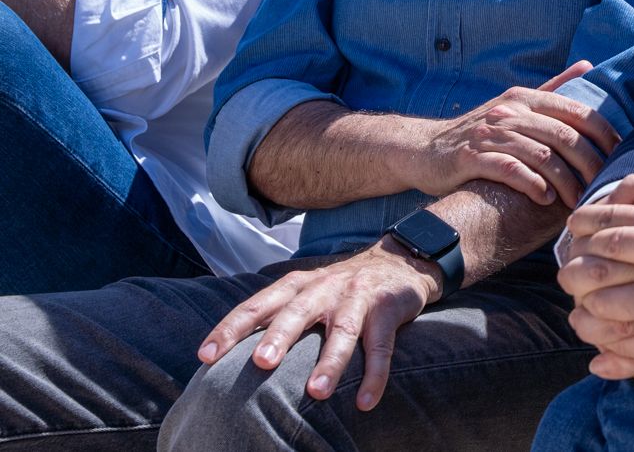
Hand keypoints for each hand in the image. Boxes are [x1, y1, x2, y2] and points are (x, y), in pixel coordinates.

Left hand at [195, 242, 441, 410]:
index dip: (231, 329)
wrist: (399, 260)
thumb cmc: (340, 287)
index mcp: (297, 286)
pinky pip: (381, 347)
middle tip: (261, 363)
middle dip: (279, 337)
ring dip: (330, 362)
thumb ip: (276, 315)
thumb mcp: (306, 292)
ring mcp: (357, 298)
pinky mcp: (387, 309)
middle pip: (297, 312)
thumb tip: (229, 357)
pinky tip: (365, 402)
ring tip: (317, 392)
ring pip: (342, 331)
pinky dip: (375, 375)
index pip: (257, 306)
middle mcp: (324, 288)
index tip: (206, 357)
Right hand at [409, 60, 618, 207]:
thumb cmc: (480, 131)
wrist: (424, 149)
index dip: (604, 135)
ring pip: (541, 156)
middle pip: (563, 136)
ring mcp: (489, 133)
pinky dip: (532, 185)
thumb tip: (587, 64)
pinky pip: (510, 170)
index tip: (620, 158)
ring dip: (565, 181)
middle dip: (589, 164)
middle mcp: (510, 111)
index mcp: (526, 97)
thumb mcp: (515, 103)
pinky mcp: (470, 157)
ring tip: (577, 200)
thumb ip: (553, 87)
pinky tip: (546, 199)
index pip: (578, 112)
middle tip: (602, 187)